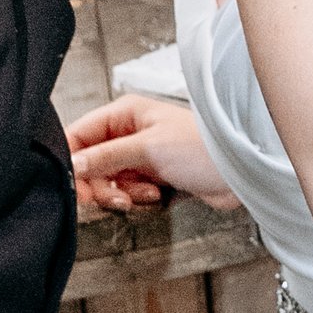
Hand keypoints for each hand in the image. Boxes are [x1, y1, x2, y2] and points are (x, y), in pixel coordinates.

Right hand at [70, 92, 240, 214]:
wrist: (241, 171)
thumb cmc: (203, 146)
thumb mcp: (148, 148)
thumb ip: (106, 157)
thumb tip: (72, 164)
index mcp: (125, 114)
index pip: (80, 134)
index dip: (72, 160)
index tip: (72, 183)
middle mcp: (130, 133)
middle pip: (91, 163)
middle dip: (99, 184)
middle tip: (112, 198)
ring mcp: (141, 156)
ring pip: (109, 181)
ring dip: (121, 194)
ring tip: (143, 195)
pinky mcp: (153, 177)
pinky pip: (129, 192)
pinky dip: (137, 198)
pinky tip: (156, 195)